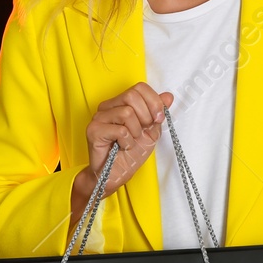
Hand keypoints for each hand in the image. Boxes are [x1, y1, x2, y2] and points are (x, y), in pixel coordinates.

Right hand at [73, 83, 174, 218]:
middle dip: (145, 116)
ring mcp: (98, 117)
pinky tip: (122, 147)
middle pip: (132, 96)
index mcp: (120, 103)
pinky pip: (120, 129)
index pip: (139, 87)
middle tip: (143, 131)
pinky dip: (127, 141)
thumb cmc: (130, 154)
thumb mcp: (151, 131)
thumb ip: (158, 113)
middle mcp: (108, 107)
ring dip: (135, 131)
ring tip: (131, 141)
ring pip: (126, 112)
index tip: (158, 119)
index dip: (154, 101)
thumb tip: (168, 96)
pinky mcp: (94, 130)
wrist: (116, 175)